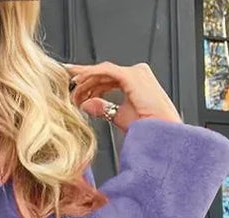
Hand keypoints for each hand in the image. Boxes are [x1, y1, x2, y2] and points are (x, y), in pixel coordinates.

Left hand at [65, 61, 182, 131]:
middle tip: (68, 89)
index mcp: (136, 82)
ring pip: (102, 71)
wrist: (161, 135)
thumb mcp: (119, 117)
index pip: (107, 79)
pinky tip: (78, 82)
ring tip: (71, 91)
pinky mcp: (132, 75)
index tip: (73, 87)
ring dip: (84, 80)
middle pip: (103, 74)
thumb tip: (86, 105)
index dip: (89, 82)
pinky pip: (105, 71)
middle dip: (84, 81)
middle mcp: (137, 73)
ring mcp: (135, 72)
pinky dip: (90, 75)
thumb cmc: (148, 129)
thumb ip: (103, 108)